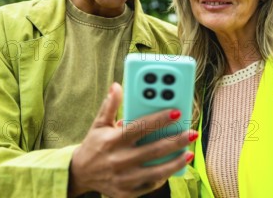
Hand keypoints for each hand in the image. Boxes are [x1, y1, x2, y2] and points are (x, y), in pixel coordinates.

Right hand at [68, 82, 195, 197]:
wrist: (79, 174)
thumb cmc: (94, 145)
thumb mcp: (98, 124)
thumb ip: (110, 105)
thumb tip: (117, 86)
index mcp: (112, 140)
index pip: (140, 127)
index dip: (160, 119)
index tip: (177, 112)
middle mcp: (118, 160)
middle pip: (153, 150)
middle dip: (176, 141)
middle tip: (192, 132)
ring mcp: (123, 178)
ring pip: (155, 172)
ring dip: (175, 162)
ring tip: (189, 153)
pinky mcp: (126, 192)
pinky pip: (149, 185)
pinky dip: (163, 176)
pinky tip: (174, 167)